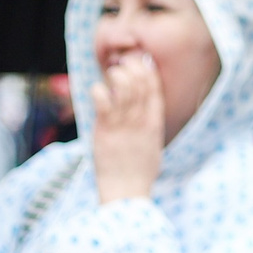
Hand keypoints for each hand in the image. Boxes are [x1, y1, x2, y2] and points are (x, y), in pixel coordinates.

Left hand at [89, 52, 166, 202]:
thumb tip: (144, 115)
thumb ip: (148, 127)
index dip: (148, 72)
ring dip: (116, 75)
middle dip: (131, 67)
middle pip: (141, 84)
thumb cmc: (138, 172)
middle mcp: (141, 121)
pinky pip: (103, 103)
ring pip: (125, 89)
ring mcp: (125, 125)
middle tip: (120, 63)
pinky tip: (96, 89)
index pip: (155, 90)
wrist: (127, 191)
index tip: (140, 61)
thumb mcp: (152, 146)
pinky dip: (99, 91)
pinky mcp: (106, 131)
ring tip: (109, 74)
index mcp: (154, 124)